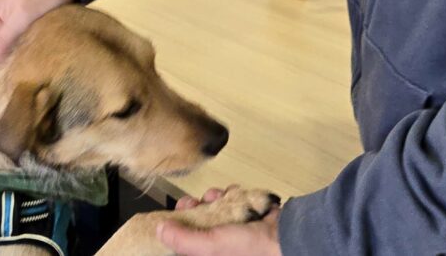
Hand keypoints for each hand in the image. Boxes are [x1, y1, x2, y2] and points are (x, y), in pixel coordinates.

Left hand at [159, 187, 281, 255]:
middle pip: (197, 221)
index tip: (178, 212)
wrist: (285, 236)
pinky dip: (232, 195)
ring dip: (215, 199)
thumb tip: (160, 230)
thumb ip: (183, 240)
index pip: (186, 241)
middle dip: (196, 208)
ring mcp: (233, 231)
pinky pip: (231, 201)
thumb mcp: (210, 246)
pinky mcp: (246, 216)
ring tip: (220, 198)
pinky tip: (235, 195)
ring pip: (214, 208)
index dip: (179, 225)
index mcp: (210, 255)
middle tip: (194, 202)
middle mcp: (220, 246)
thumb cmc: (251, 250)